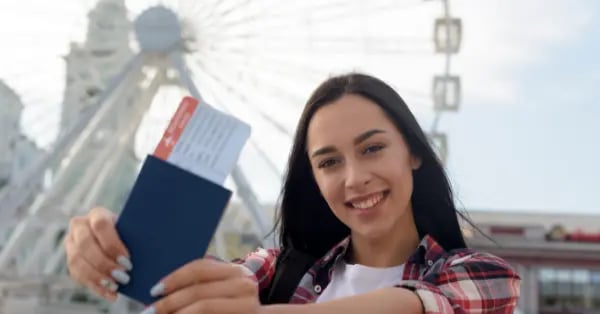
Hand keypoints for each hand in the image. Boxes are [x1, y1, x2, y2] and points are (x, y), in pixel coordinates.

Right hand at [64, 207, 132, 300]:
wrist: (116, 238)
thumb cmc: (129, 233)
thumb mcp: (132, 229)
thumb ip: (136, 235)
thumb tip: (153, 246)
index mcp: (97, 214)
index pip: (101, 225)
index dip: (113, 244)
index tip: (127, 260)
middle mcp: (80, 226)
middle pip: (86, 245)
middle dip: (104, 263)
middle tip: (123, 277)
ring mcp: (71, 243)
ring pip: (78, 261)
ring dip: (98, 277)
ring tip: (116, 287)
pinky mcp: (71, 261)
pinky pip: (78, 276)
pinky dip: (96, 287)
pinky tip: (111, 294)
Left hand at [142, 259, 259, 313]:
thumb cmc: (232, 306)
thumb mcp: (222, 289)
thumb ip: (201, 285)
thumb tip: (162, 289)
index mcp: (237, 271)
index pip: (200, 267)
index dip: (174, 278)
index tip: (154, 290)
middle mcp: (245, 285)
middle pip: (198, 289)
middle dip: (169, 302)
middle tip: (148, 311)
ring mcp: (248, 304)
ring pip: (203, 306)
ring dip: (176, 313)